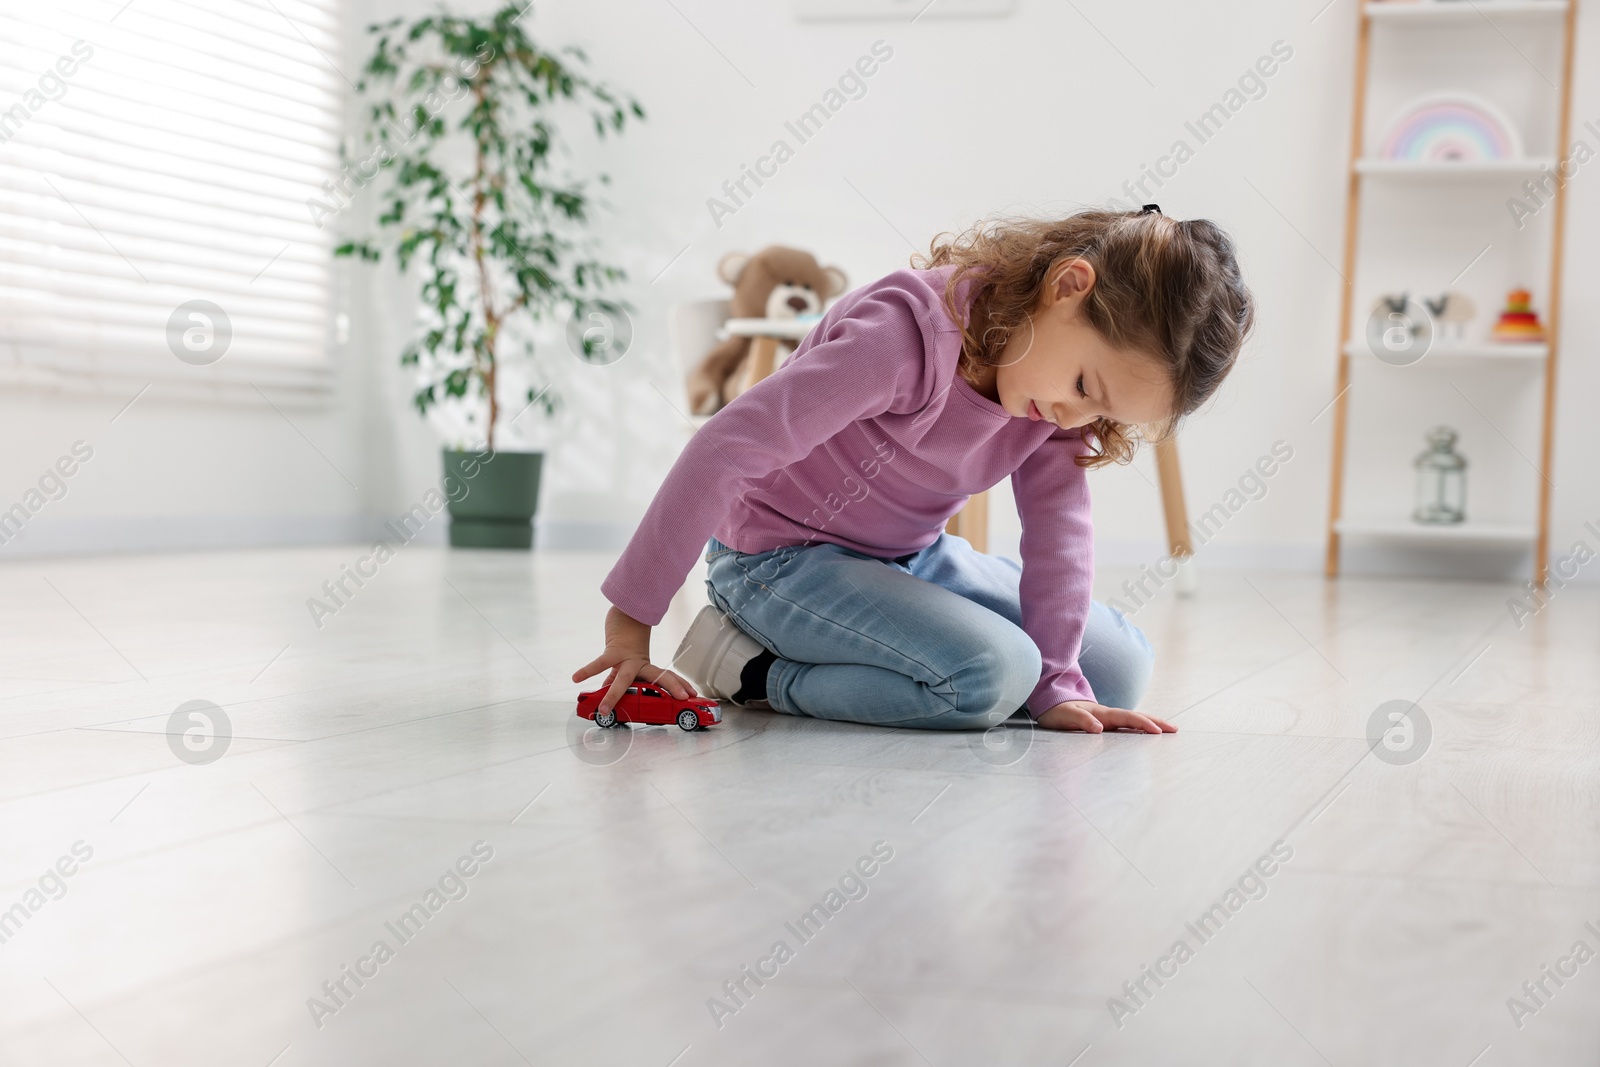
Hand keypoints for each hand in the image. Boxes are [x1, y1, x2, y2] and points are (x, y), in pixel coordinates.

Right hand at [571, 605, 698, 714]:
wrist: (626, 612)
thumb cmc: (628, 637)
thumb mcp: (625, 660)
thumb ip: (617, 675)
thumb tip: (607, 689)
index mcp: (645, 667)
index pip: (663, 679)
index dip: (677, 685)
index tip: (690, 694)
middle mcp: (639, 664)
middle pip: (657, 679)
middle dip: (669, 691)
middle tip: (680, 702)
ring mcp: (628, 657)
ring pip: (624, 678)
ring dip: (614, 695)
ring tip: (603, 709)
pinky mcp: (614, 649)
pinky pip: (601, 662)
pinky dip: (588, 670)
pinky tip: (576, 677)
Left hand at [1036, 699, 1175, 733]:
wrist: (1050, 703)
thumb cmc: (1056, 712)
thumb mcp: (1065, 717)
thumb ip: (1081, 721)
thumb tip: (1099, 729)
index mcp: (1101, 713)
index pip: (1126, 718)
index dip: (1142, 724)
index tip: (1158, 731)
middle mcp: (1108, 714)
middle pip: (1136, 717)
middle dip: (1156, 722)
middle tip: (1175, 729)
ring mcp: (1108, 718)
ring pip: (1134, 719)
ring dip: (1151, 723)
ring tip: (1168, 730)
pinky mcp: (1105, 722)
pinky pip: (1127, 724)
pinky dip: (1140, 727)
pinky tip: (1148, 732)